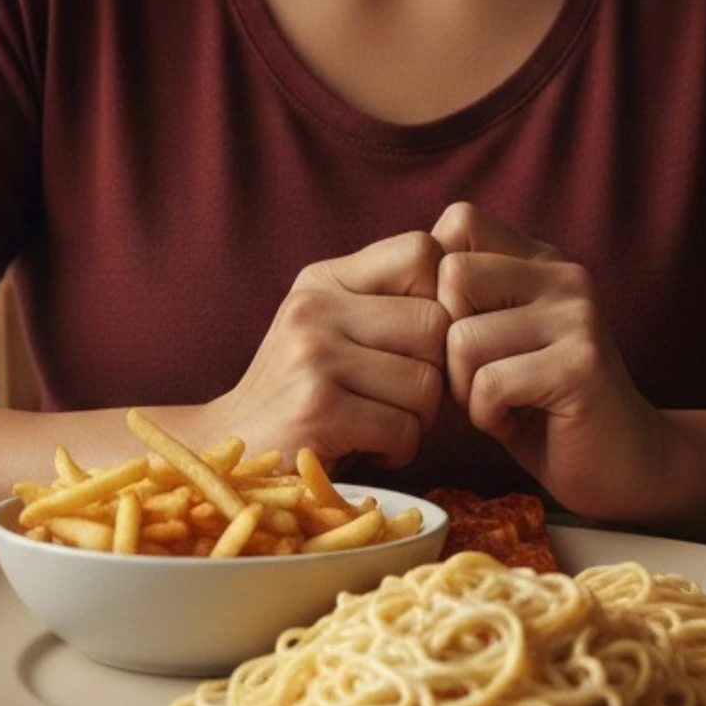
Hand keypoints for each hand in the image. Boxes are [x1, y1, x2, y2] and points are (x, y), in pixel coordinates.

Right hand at [201, 231, 449, 471]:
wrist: (229, 454)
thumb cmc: (306, 394)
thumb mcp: (334, 328)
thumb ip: (390, 302)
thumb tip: (476, 281)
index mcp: (324, 278)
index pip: (422, 252)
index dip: (445, 298)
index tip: (427, 342)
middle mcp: (314, 306)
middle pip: (437, 324)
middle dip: (437, 373)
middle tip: (406, 398)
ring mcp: (312, 356)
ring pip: (428, 383)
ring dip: (419, 419)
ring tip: (381, 424)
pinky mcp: (317, 410)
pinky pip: (405, 428)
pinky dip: (399, 450)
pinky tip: (367, 448)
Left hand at [433, 201, 683, 520]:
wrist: (620, 465)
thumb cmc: (540, 407)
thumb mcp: (497, 340)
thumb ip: (463, 302)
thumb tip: (394, 286)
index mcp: (540, 261)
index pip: (459, 221)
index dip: (435, 279)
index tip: (456, 329)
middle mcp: (563, 277)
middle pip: (452, 273)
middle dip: (443, 338)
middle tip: (473, 376)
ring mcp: (578, 317)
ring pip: (463, 336)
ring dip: (465, 388)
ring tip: (499, 403)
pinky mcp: (581, 366)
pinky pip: (490, 383)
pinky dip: (487, 416)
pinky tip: (516, 422)